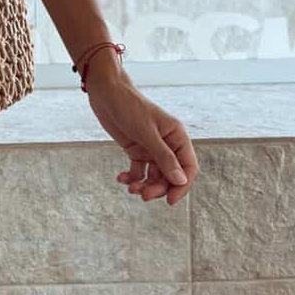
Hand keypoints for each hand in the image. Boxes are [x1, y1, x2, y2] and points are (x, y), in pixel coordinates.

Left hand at [85, 71, 197, 204]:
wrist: (106, 93)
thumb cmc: (129, 107)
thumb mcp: (147, 133)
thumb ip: (164, 158)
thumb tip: (181, 181)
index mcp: (177, 137)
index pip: (188, 167)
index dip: (182, 186)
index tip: (170, 201)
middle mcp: (167, 144)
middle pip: (170, 175)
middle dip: (158, 188)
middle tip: (142, 196)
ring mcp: (151, 148)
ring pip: (154, 176)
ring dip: (144, 185)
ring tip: (130, 188)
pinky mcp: (136, 150)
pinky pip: (139, 171)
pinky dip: (132, 178)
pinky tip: (121, 178)